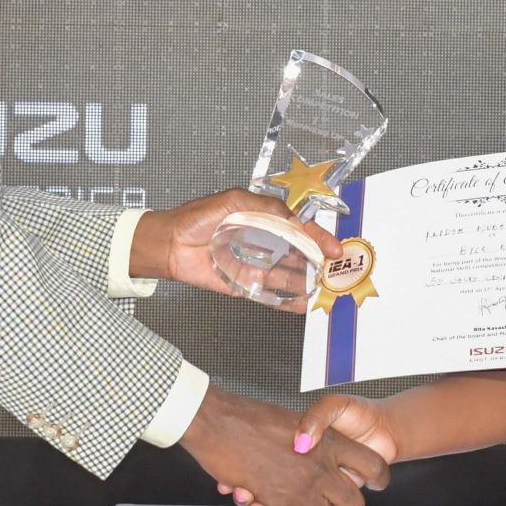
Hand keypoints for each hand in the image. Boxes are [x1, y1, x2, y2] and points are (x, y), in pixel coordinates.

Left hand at [133, 189, 341, 312]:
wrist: (170, 244)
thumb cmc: (196, 218)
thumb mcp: (234, 200)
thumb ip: (266, 208)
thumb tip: (292, 218)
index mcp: (264, 220)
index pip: (299, 229)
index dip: (318, 238)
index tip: (333, 248)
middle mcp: (264, 243)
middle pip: (299, 255)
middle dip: (318, 263)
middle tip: (335, 271)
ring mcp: (256, 266)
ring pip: (289, 277)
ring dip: (307, 283)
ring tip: (324, 289)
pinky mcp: (245, 285)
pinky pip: (270, 295)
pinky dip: (287, 302)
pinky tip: (301, 305)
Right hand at [179, 385, 383, 505]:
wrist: (218, 422)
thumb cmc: (249, 417)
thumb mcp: (293, 419)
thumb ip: (311, 435)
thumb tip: (317, 448)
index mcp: (329, 442)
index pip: (373, 466)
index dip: (376, 476)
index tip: (372, 481)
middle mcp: (321, 469)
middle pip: (353, 503)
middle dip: (342, 503)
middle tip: (328, 496)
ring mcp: (301, 490)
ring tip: (300, 503)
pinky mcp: (278, 505)